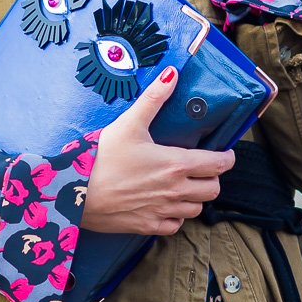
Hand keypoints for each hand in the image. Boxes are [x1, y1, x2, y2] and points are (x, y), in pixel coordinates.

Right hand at [81, 66, 234, 234]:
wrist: (74, 194)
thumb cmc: (101, 158)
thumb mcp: (128, 124)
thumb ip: (153, 99)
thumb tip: (172, 74)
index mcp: (176, 164)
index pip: (219, 165)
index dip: (227, 158)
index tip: (224, 153)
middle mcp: (176, 190)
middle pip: (213, 189)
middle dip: (211, 178)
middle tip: (201, 168)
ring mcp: (163, 210)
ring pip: (197, 209)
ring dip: (195, 198)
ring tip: (183, 186)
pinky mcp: (148, 226)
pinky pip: (175, 226)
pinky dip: (176, 217)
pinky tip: (166, 205)